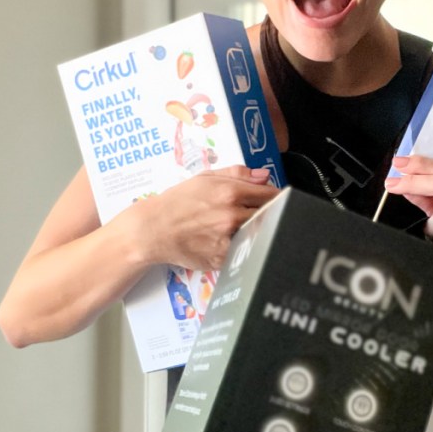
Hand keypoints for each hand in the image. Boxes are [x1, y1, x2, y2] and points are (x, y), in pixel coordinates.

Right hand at [130, 166, 278, 270]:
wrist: (153, 229)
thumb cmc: (178, 201)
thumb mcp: (205, 178)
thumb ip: (238, 173)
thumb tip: (265, 176)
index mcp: (230, 192)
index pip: (270, 195)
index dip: (277, 197)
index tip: (279, 199)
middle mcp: (231, 215)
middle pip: (268, 215)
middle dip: (269, 213)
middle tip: (262, 213)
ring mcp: (227, 238)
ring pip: (257, 233)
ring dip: (257, 230)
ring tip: (241, 228)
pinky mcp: (222, 258)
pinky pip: (243, 252)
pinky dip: (242, 247)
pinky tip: (230, 242)